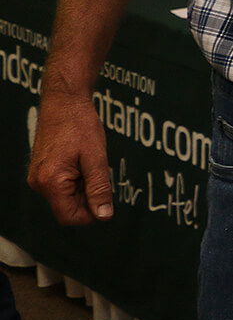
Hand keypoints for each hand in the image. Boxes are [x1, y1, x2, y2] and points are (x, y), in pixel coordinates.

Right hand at [27, 92, 113, 224]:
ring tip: (90, 162)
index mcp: (51, 182)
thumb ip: (100, 188)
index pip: (70, 217)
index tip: (107, 199)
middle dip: (89, 197)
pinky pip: (62, 185)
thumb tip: (104, 215)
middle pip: (68, 207)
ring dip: (84, 186)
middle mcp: (39, 183)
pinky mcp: (42, 170)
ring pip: (66, 196)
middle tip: (99, 172)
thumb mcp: (97, 158)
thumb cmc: (80, 125)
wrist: (64, 102)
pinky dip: (77, 178)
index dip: (92, 214)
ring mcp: (38, 177)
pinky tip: (83, 161)